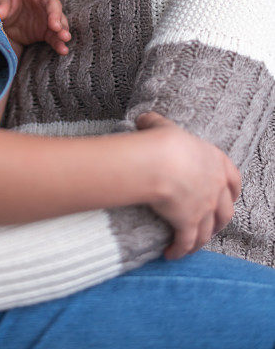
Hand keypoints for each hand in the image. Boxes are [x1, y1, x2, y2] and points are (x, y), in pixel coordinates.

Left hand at [0, 0, 70, 55]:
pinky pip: (55, 36)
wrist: (5, 18)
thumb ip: (0, 5)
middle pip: (53, 4)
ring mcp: (48, 15)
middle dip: (55, 15)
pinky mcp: (47, 30)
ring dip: (63, 29)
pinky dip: (59, 43)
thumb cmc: (4, 2)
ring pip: (59, 21)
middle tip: (55, 25)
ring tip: (64, 37)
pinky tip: (63, 50)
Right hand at [137, 112, 240, 260]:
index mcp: (216, 162)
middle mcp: (216, 188)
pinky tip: (171, 254)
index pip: (234, 180)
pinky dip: (180, 250)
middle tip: (212, 227)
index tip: (230, 197)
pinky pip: (186, 242)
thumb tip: (142, 121)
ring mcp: (204, 207)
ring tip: (191, 246)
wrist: (160, 161)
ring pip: (208, 231)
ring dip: (201, 241)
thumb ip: (155, 124)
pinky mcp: (189, 223)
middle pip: (226, 212)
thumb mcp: (161, 125)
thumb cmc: (162, 141)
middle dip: (220, 222)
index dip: (232, 191)